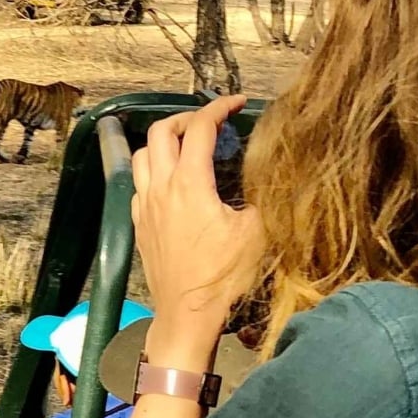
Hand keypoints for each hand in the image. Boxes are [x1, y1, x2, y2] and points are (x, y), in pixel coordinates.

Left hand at [131, 95, 263, 370]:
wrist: (186, 315)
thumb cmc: (223, 277)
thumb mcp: (258, 233)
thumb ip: (268, 196)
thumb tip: (279, 172)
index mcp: (188, 184)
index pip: (199, 129)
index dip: (218, 108)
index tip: (236, 102)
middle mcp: (160, 188)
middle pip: (160, 132)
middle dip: (185, 119)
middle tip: (209, 122)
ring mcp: (145, 206)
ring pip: (141, 155)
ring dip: (163, 142)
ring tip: (187, 146)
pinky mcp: (139, 224)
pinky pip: (138, 183)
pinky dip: (152, 170)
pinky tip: (172, 181)